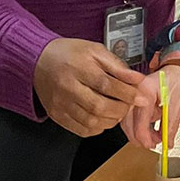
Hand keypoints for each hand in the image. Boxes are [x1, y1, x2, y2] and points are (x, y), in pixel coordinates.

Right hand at [33, 38, 154, 136]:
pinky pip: (80, 130)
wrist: (38, 60)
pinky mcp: (56, 115)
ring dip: (110, 120)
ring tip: (116, 111)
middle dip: (120, 109)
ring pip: (91, 122)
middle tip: (128, 105)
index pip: (107, 84)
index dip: (127, 93)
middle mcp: (67, 87)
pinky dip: (96, 128)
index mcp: (78, 67)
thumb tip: (137, 79)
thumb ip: (116, 66)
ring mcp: (60, 103)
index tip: (141, 97)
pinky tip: (102, 118)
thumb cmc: (68, 54)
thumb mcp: (94, 51)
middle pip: (99, 106)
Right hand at [121, 65, 179, 149]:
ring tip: (153, 138)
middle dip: (139, 137)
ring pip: (127, 121)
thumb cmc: (179, 80)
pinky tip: (150, 130)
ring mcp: (133, 94)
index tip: (152, 145)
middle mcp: (135, 90)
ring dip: (139, 133)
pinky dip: (140, 126)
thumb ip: (171, 126)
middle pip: (127, 122)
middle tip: (151, 144)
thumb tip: (167, 143)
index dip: (144, 137)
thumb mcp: (177, 105)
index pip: (138, 120)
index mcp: (145, 89)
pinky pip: (131, 117)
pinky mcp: (135, 99)